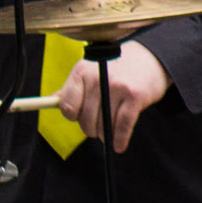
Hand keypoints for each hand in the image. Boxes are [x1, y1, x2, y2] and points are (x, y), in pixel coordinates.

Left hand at [57, 41, 171, 152]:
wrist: (151, 56)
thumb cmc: (117, 66)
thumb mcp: (91, 70)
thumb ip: (72, 87)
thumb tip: (50, 101)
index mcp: (82, 71)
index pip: (67, 105)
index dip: (72, 116)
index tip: (78, 118)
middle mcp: (98, 78)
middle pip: (85, 118)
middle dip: (90, 129)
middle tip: (96, 129)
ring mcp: (118, 87)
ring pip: (103, 124)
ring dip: (105, 135)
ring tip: (108, 135)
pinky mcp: (135, 96)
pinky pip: (122, 125)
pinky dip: (119, 139)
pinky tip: (118, 145)